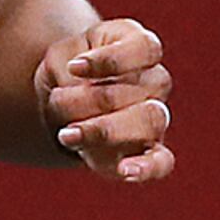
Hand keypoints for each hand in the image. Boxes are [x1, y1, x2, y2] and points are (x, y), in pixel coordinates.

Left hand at [37, 17, 175, 182]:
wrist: (63, 99)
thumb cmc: (66, 72)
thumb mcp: (59, 61)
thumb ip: (70, 74)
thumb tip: (82, 92)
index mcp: (139, 47)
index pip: (145, 48)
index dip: (111, 59)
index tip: (73, 67)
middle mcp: (155, 81)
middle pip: (139, 91)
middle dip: (92, 100)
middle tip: (58, 101)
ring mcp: (156, 117)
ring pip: (147, 123)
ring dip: (102, 131)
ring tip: (66, 135)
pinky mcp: (148, 151)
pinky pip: (161, 162)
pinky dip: (147, 167)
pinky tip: (125, 172)